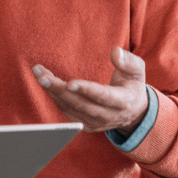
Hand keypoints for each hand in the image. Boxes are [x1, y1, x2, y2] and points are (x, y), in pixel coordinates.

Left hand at [32, 47, 148, 134]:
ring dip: (52, 91)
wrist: (133, 112)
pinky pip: (66, 111)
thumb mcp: (137, 71)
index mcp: (122, 101)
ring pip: (70, 107)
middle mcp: (107, 116)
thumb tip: (115, 52)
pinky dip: (55, 97)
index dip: (86, 90)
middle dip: (59, 89)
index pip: (102, 96)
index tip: (69, 83)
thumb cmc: (132, 86)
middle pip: (79, 103)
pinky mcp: (84, 125)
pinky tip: (46, 83)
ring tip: (39, 74)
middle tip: (42, 76)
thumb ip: (129, 61)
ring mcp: (94, 123)